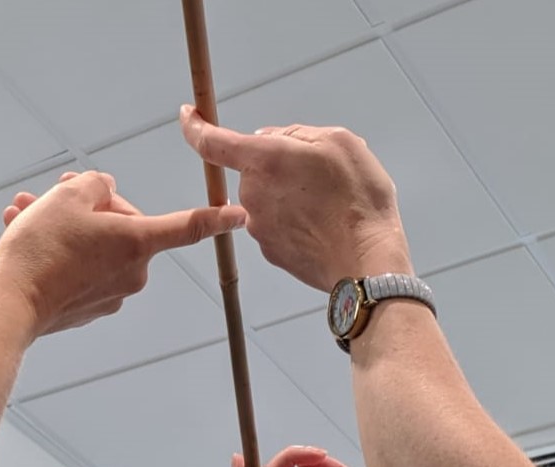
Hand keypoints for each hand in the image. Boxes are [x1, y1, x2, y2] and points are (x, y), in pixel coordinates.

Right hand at [0, 170, 246, 335]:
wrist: (7, 305)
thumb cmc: (38, 251)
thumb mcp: (66, 197)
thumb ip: (95, 184)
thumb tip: (103, 189)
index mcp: (137, 241)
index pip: (188, 226)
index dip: (216, 217)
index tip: (241, 216)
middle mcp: (134, 272)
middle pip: (123, 225)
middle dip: (90, 207)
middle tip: (53, 194)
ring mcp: (113, 294)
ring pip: (96, 245)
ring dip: (65, 226)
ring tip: (26, 212)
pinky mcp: (90, 308)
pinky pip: (82, 268)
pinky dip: (60, 251)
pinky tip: (26, 236)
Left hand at [179, 105, 410, 292]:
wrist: (367, 261)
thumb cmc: (358, 202)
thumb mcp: (339, 142)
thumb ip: (296, 133)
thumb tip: (271, 139)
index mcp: (264, 160)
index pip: (212, 141)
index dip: (195, 126)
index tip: (187, 117)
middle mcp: (253, 194)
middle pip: (255, 170)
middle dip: (280, 168)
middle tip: (321, 176)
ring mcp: (258, 226)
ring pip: (269, 198)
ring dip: (291, 197)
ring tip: (330, 205)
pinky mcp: (270, 251)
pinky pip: (278, 225)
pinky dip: (296, 222)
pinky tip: (324, 225)